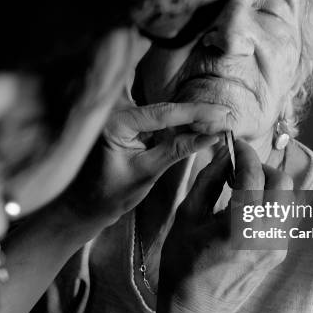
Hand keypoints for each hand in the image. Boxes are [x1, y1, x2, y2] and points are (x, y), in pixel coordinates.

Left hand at [63, 101, 232, 228]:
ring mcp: (122, 116)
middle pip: (167, 107)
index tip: (224, 113)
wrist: (85, 205)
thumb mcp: (147, 172)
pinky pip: (160, 120)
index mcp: (115, 122)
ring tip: (220, 125)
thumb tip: (211, 136)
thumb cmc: (108, 193)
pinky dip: (181, 125)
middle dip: (198, 112)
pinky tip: (202, 129)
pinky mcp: (130, 124)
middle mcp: (116, 112)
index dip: (198, 112)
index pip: (164, 112)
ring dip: (192, 118)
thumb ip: (178, 149)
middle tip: (227, 118)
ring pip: (166, 112)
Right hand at [159, 140, 293, 312]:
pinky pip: (283, 216)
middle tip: (240, 167)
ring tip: (243, 187)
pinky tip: (247, 207)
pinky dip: (270, 203)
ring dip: (268, 185)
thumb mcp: (188, 216)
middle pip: (282, 183)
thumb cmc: (183, 263)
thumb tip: (222, 154)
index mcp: (240, 224)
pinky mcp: (278, 253)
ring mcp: (277, 245)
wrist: (197, 307)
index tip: (234, 143)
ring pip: (287, 199)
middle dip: (262, 167)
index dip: (244, 153)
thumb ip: (209, 180)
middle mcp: (266, 234)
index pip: (253, 174)